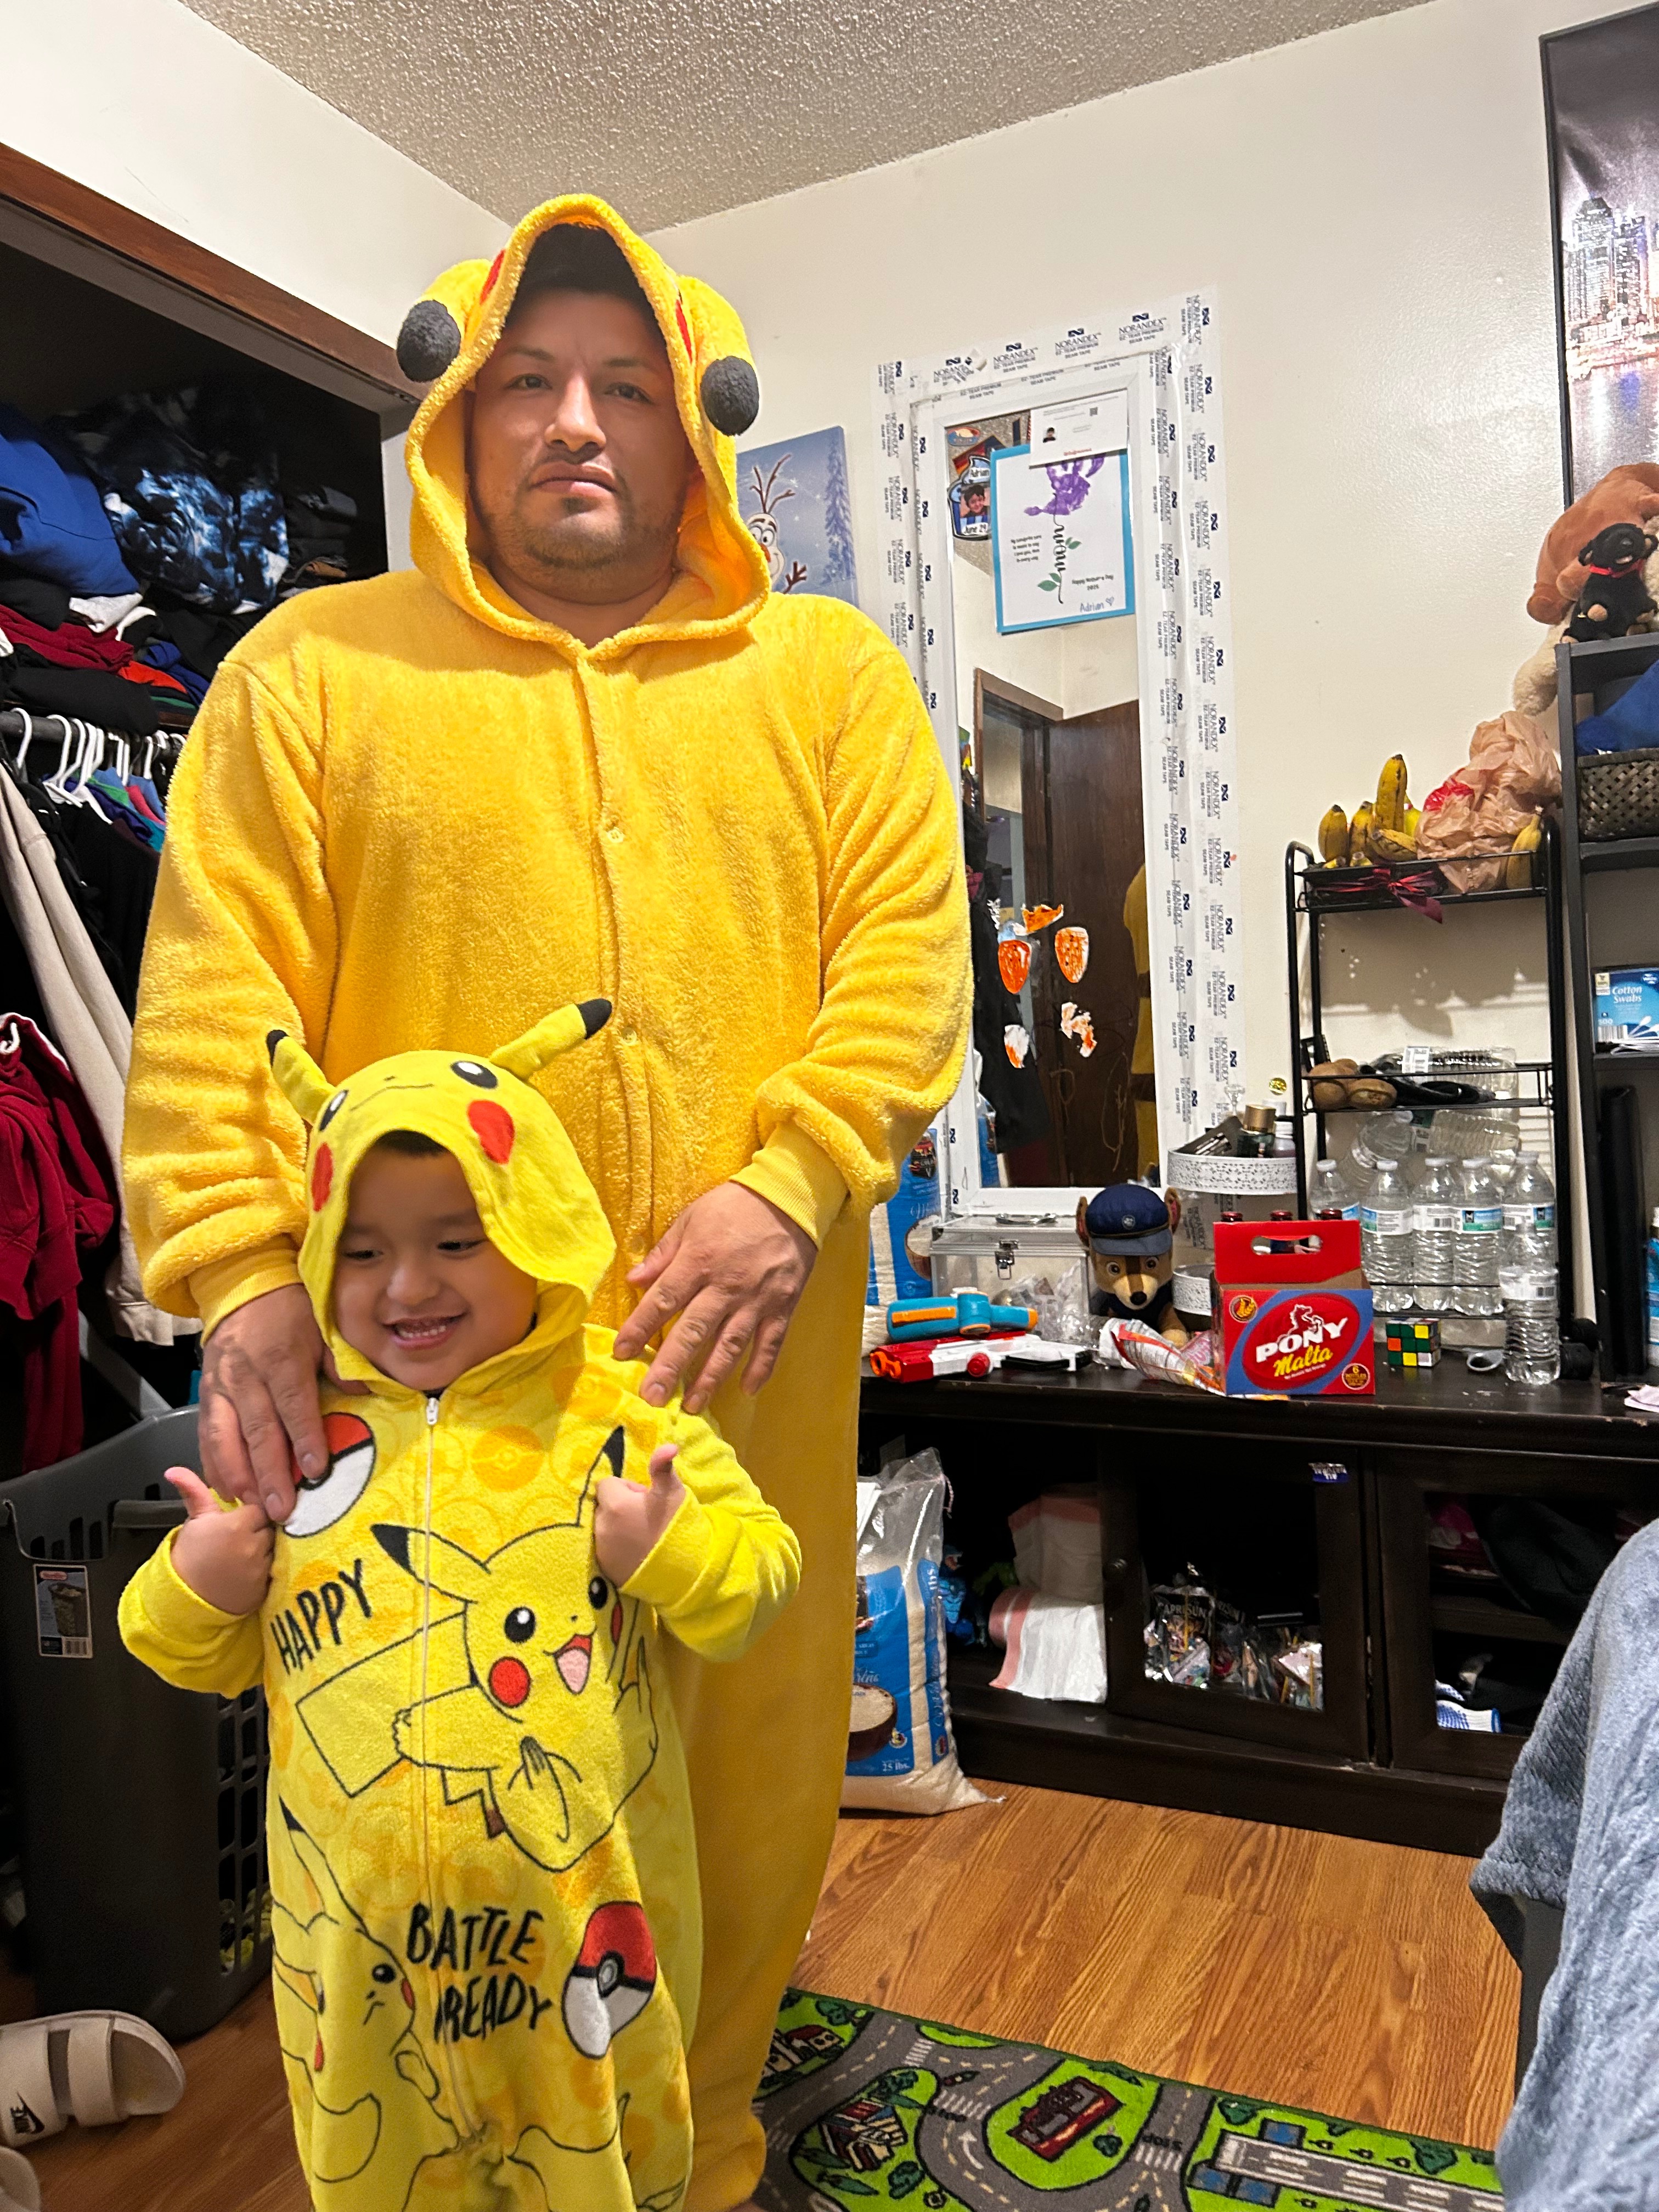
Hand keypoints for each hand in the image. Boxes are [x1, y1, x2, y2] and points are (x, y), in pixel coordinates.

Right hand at [165, 1467, 273, 1616]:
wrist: (188, 1597)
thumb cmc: (192, 1555)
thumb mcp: (196, 1520)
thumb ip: (193, 1490)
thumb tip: (173, 1470)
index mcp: (237, 1525)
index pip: (261, 1505)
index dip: (253, 1509)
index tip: (243, 1514)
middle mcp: (254, 1545)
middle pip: (272, 1523)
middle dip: (262, 1525)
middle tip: (245, 1533)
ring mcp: (263, 1567)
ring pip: (278, 1544)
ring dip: (268, 1544)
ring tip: (248, 1550)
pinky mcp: (268, 1585)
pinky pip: (279, 1565)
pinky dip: (271, 1564)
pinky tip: (254, 1565)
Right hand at [199, 1282, 362, 1522]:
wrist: (243, 1284)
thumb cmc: (292, 1309)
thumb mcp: (323, 1325)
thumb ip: (340, 1363)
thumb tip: (365, 1395)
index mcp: (282, 1358)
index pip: (294, 1404)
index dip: (304, 1438)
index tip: (315, 1470)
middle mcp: (247, 1376)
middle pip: (258, 1430)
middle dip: (269, 1473)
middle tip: (281, 1508)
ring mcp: (221, 1386)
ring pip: (224, 1437)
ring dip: (237, 1475)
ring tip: (251, 1505)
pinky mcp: (205, 1392)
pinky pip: (206, 1433)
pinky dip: (212, 1463)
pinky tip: (224, 1488)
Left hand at [594, 1445, 685, 1586]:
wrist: (681, 1572)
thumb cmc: (676, 1526)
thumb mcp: (672, 1492)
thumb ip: (663, 1467)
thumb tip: (669, 1446)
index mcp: (615, 1503)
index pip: (607, 1484)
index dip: (626, 1489)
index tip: (643, 1500)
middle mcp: (601, 1525)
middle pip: (603, 1505)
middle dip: (618, 1507)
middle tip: (643, 1517)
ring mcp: (600, 1548)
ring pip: (601, 1526)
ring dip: (614, 1526)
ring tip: (639, 1535)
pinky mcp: (602, 1567)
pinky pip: (602, 1547)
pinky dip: (613, 1546)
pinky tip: (633, 1551)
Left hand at [612, 1183, 814, 1412]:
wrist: (789, 1197)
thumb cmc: (734, 1206)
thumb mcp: (691, 1218)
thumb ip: (663, 1254)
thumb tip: (633, 1280)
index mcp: (698, 1261)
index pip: (662, 1300)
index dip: (639, 1328)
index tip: (621, 1353)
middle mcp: (725, 1285)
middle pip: (693, 1331)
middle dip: (670, 1366)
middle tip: (652, 1396)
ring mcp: (756, 1299)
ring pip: (730, 1345)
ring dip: (711, 1378)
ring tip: (692, 1405)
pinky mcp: (782, 1306)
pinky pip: (771, 1342)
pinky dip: (761, 1367)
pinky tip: (747, 1390)